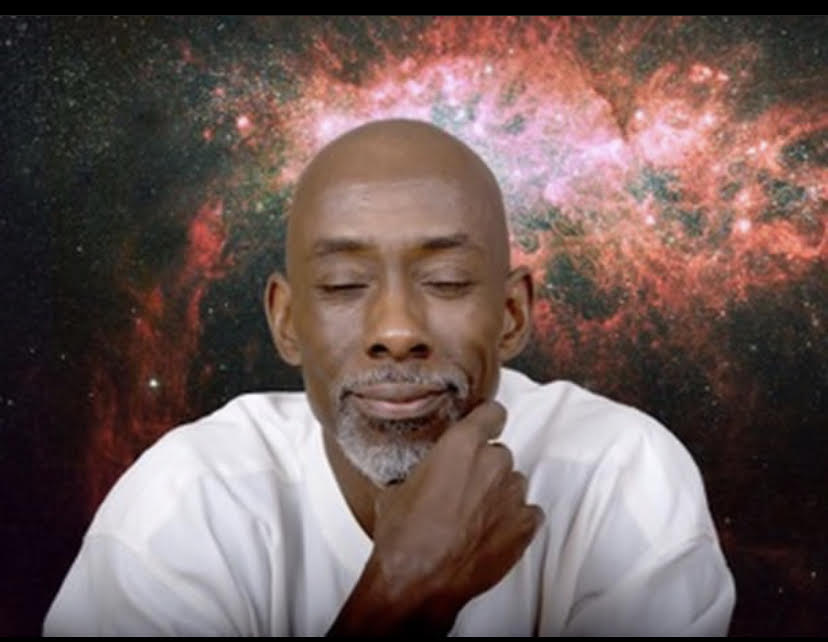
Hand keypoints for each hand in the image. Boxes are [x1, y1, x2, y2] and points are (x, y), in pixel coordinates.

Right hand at [329, 401, 543, 634]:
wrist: (417, 582)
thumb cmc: (403, 536)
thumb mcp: (397, 489)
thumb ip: (422, 472)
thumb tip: (421, 476)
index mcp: (461, 445)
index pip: (492, 412)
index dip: (487, 420)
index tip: (484, 425)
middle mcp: (493, 463)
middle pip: (499, 453)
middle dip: (484, 468)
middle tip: (463, 489)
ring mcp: (513, 495)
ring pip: (512, 483)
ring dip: (498, 495)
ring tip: (474, 517)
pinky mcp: (525, 526)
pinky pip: (528, 513)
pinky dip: (514, 520)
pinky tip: (491, 533)